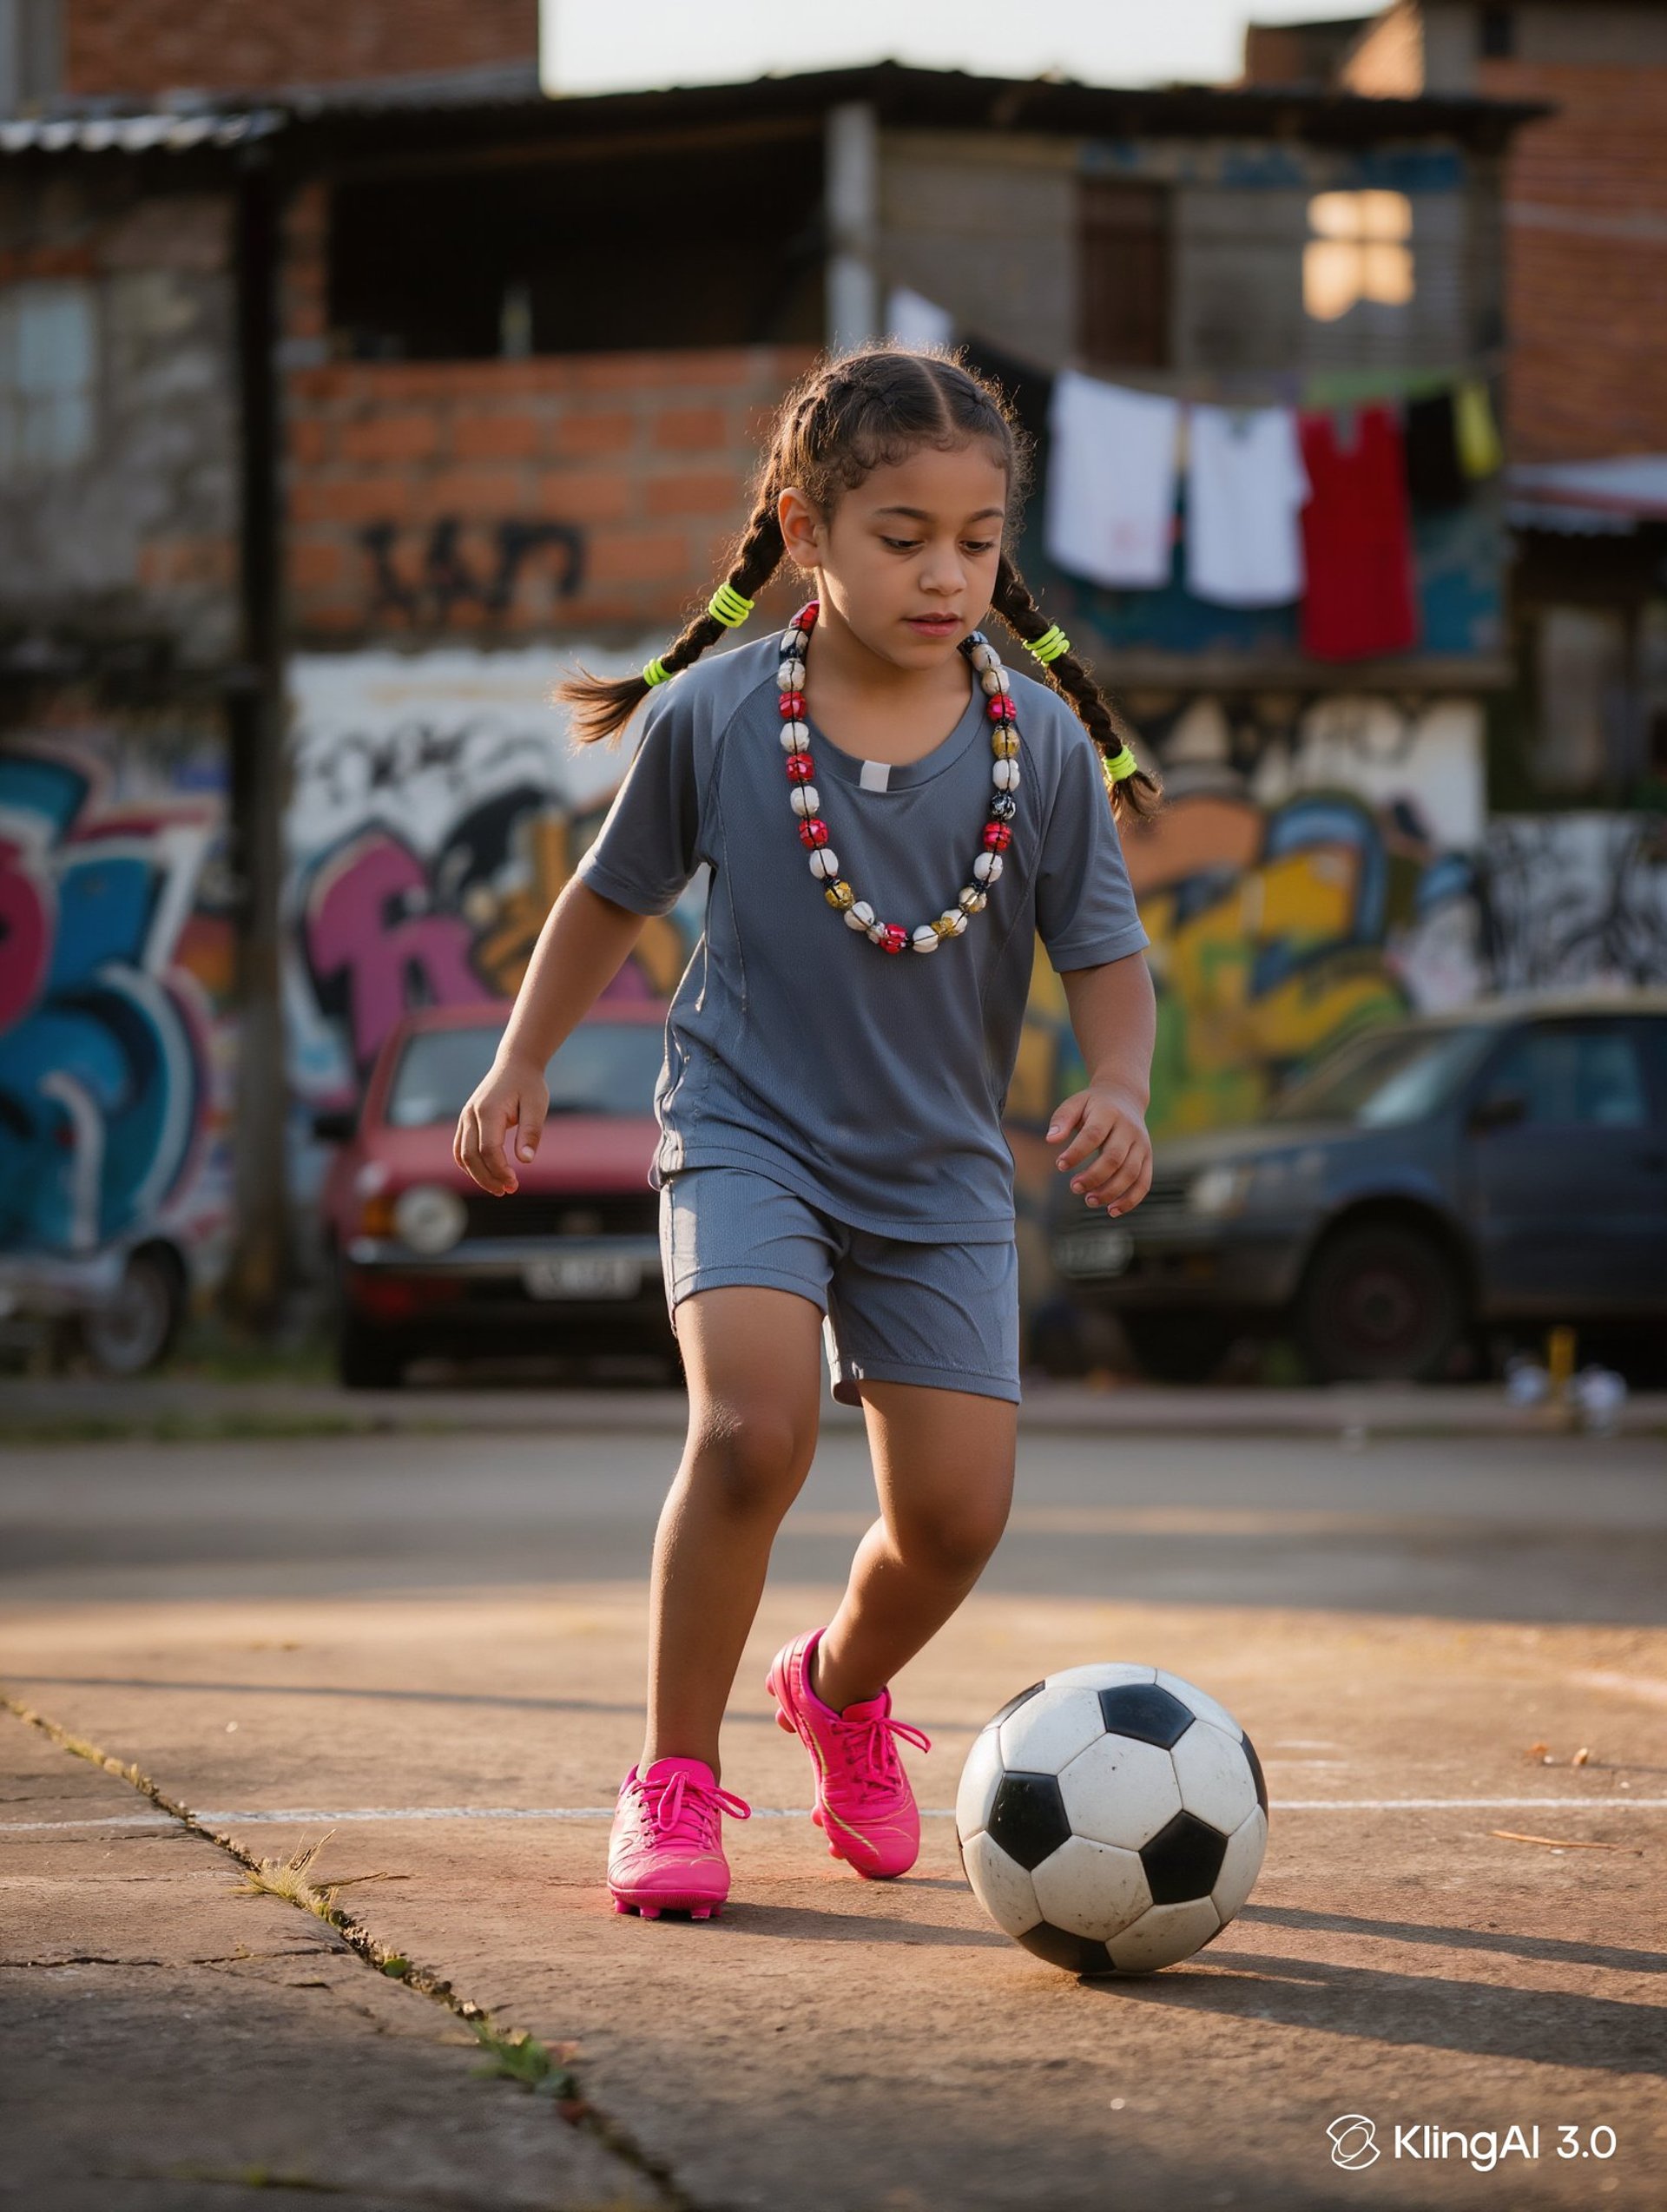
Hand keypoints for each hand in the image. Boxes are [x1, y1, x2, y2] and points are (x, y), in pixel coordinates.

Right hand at [454, 1055, 547, 1195]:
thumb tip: (525, 1161)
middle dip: (488, 1178)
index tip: (515, 1183)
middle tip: (509, 1190)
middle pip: (471, 1156)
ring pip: (462, 1154)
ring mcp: (465, 1117)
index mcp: (488, 1111)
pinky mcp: (466, 1120)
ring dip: (477, 1175)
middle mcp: (471, 1114)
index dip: (500, 1170)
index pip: (489, 1149)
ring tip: (499, 1188)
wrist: (515, 1063)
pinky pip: (460, 1148)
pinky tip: (486, 1175)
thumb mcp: (537, 1106)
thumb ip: (531, 1133)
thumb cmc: (529, 1085)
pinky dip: (469, 1165)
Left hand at [1047, 1084, 1151, 1215]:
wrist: (1125, 1097)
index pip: (1093, 1135)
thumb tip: (1050, 1140)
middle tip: (1074, 1187)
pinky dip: (1131, 1199)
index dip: (1076, 1153)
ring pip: (1131, 1173)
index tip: (1060, 1165)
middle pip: (1113, 1158)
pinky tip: (1112, 1211)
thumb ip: (1062, 1119)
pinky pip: (1144, 1182)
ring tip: (1089, 1201)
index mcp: (1108, 1114)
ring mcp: (1142, 1144)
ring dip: (1110, 1191)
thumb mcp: (1075, 1103)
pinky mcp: (1148, 1157)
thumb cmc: (1093, 1105)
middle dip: (1093, 1176)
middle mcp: (1129, 1129)